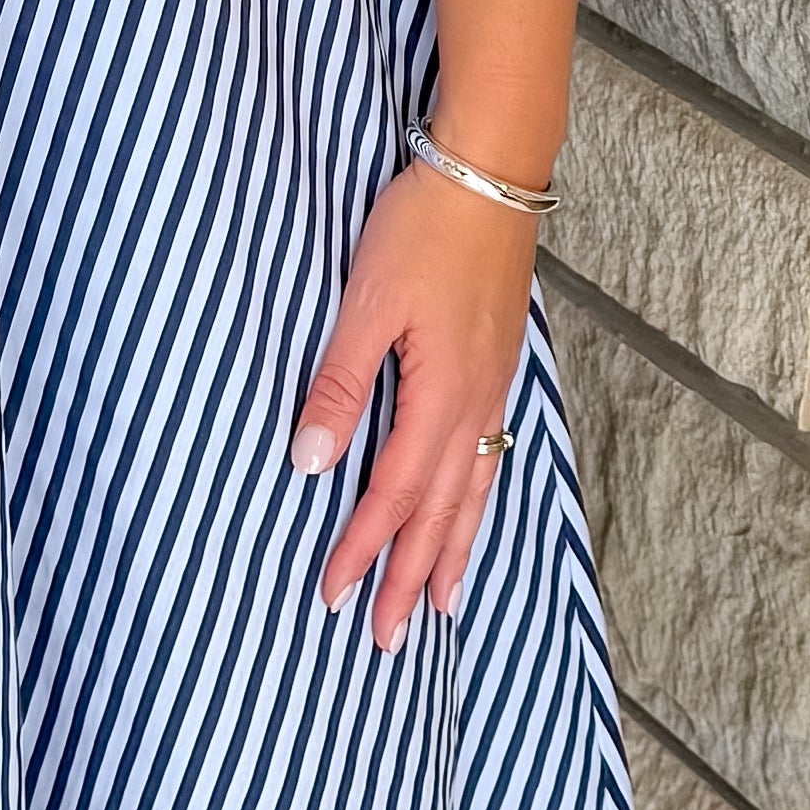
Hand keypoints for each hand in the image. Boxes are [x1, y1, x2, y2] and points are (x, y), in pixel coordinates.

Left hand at [290, 156, 538, 646]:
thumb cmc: (422, 229)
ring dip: (453, 551)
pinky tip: (471, 510)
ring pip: (473, 491)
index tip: (332, 596)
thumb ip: (339, 385)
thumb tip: (310, 461)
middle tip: (387, 638)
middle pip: (440, 512)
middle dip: (411, 578)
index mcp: (440, 397)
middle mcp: (476, 404)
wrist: (491, 171)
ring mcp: (494, 385)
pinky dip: (477, 500)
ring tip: (443, 605)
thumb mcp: (366, 304)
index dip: (361, 550)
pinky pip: (491, 455)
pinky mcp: (498, 364)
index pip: (392, 495)